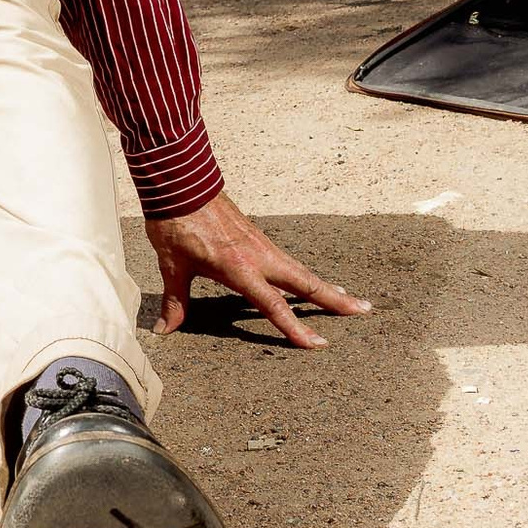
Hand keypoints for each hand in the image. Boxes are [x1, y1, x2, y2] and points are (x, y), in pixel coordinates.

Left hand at [146, 192, 370, 347]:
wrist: (180, 183)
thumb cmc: (175, 223)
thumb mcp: (171, 265)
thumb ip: (175, 300)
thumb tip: (164, 330)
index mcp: (239, 268)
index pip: (273, 305)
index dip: (295, 328)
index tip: (317, 345)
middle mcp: (258, 256)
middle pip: (305, 283)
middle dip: (334, 300)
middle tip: (364, 311)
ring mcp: (261, 245)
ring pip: (300, 271)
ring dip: (325, 286)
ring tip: (349, 300)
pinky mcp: (258, 237)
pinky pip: (288, 261)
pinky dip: (305, 274)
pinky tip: (310, 281)